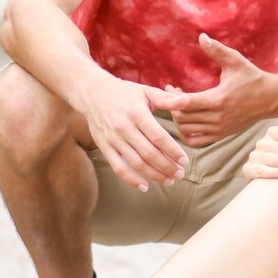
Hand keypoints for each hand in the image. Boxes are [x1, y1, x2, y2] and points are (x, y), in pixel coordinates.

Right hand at [75, 73, 187, 190]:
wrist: (92, 93)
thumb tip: (185, 101)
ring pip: (136, 163)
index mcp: (137, 113)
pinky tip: (144, 186)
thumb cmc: (123, 92)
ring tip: (169, 180)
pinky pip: (118, 167)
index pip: (158, 137)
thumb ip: (166, 99)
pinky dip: (131, 179)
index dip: (173, 151)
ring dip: (154, 175)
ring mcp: (113, 139)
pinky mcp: (104, 147)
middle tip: (180, 173)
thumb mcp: (145, 91)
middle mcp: (124, 128)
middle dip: (167, 166)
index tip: (184, 161)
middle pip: (149, 153)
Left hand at [158, 34, 274, 146]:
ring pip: (186, 129)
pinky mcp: (221, 135)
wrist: (270, 99)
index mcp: (218, 99)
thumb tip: (201, 37)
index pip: (186, 103)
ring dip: (178, 118)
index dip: (172, 97)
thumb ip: (217, 50)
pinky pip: (196, 140)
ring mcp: (219, 129)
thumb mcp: (235, 61)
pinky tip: (187, 120)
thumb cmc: (252, 78)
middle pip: (182, 117)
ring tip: (179, 105)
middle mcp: (218, 117)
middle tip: (173, 93)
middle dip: (173, 105)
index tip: (169, 87)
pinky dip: (186, 133)